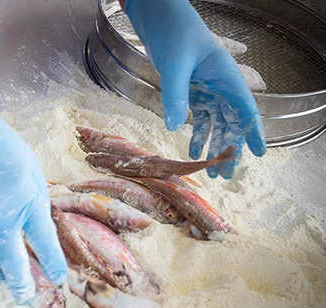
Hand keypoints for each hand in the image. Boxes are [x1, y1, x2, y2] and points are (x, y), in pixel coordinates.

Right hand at [0, 68, 67, 302]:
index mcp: (26, 205)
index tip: (57, 278)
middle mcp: (0, 220)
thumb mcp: (34, 175)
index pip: (44, 245)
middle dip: (22, 286)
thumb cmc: (5, 153)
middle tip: (26, 296)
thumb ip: (37, 206)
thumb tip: (38, 233)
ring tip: (6, 279)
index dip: (53, 266)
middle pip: (12, 265)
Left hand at [126, 0, 266, 177]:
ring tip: (211, 169)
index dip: (253, 133)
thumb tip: (175, 128)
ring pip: (216, 123)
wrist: (161, 19)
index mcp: (226, 77)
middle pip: (231, 123)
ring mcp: (207, 89)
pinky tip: (193, 151)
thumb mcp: (175, 65)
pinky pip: (199, 117)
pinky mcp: (192, 91)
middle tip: (226, 174)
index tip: (258, 153)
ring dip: (214, 146)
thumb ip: (175, 96)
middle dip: (230, 148)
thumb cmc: (175, 34)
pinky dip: (197, 135)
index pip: (246, 110)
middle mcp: (221, 86)